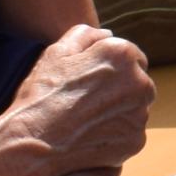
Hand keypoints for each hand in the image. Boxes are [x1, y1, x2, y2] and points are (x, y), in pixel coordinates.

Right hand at [0, 26, 153, 174]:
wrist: (34, 142)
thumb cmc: (43, 94)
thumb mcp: (57, 52)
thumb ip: (86, 35)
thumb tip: (107, 34)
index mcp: (123, 55)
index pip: (132, 57)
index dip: (111, 68)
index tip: (91, 81)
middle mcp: (140, 83)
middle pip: (137, 83)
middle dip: (119, 89)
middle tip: (87, 101)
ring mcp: (140, 114)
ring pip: (134, 108)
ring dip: (118, 111)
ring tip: (86, 120)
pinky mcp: (136, 140)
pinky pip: (130, 133)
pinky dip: (116, 134)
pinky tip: (91, 136)